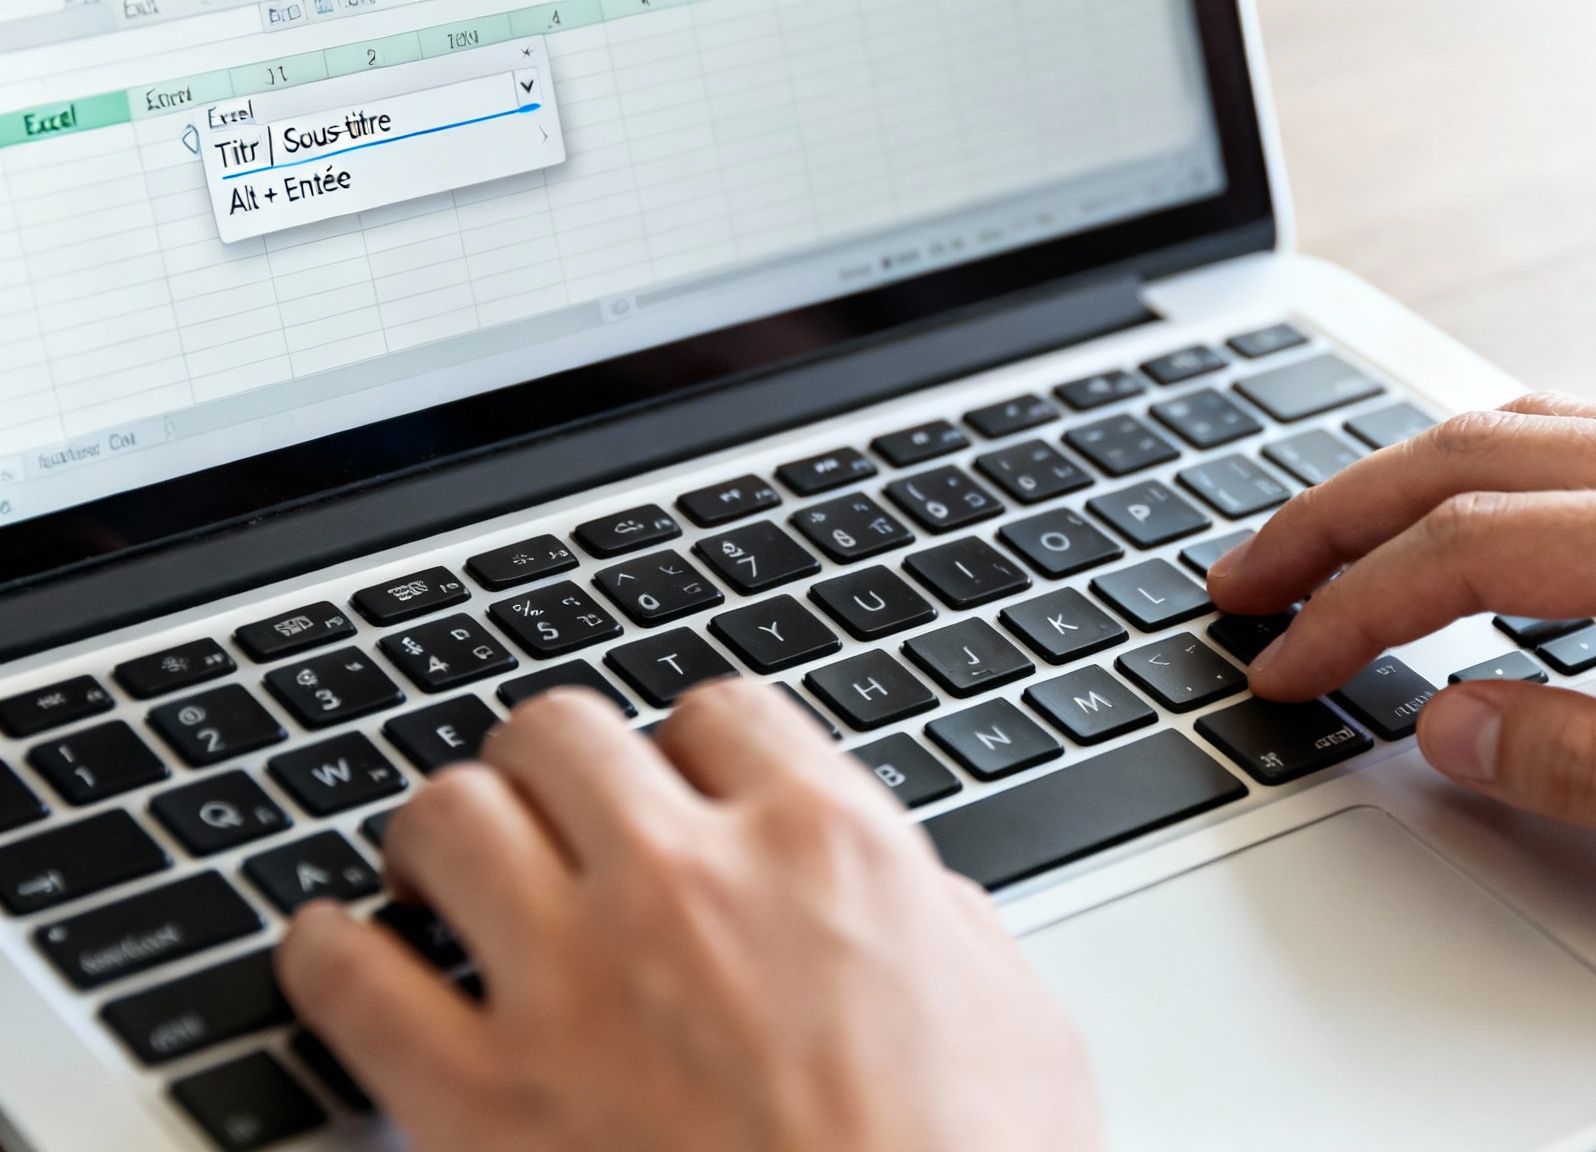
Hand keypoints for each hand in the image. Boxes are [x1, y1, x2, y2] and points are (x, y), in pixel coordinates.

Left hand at [277, 681, 1099, 1151]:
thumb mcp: (1020, 1028)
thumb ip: (948, 931)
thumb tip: (921, 907)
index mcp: (830, 850)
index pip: (718, 711)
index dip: (692, 745)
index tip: (680, 783)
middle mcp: (689, 885)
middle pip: (562, 732)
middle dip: (554, 767)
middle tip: (554, 812)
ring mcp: (573, 985)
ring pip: (448, 815)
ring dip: (446, 835)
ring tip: (449, 870)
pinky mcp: (479, 1100)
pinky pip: (349, 976)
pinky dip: (331, 955)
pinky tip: (343, 956)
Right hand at [1209, 393, 1595, 938]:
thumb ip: (1593, 769)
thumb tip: (1442, 724)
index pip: (1474, 551)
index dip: (1354, 609)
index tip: (1283, 667)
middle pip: (1476, 454)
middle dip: (1337, 515)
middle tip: (1246, 580)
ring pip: (1533, 428)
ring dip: (1406, 479)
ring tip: (1322, 541)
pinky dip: (1492, 469)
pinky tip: (1467, 513)